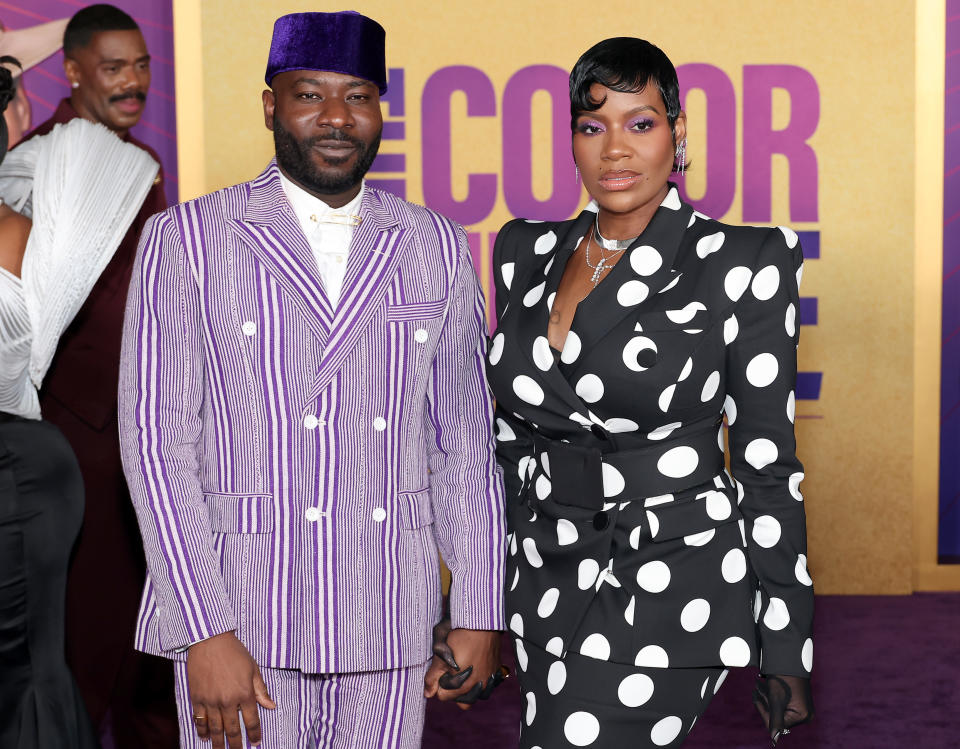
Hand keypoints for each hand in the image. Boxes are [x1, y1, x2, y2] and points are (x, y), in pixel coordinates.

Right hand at [187, 631, 276, 748]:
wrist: (210, 640)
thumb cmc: (235, 652)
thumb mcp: (253, 668)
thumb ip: (261, 690)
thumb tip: (271, 706)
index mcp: (244, 693)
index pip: (252, 719)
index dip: (254, 733)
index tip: (256, 742)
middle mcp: (228, 700)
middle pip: (232, 729)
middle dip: (236, 743)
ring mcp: (210, 701)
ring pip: (215, 728)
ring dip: (218, 742)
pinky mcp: (197, 698)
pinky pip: (200, 719)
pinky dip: (202, 730)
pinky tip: (206, 737)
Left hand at [424, 624, 500, 709]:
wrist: (482, 621)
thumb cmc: (459, 634)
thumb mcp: (440, 653)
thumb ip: (432, 677)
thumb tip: (428, 694)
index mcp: (462, 684)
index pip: (443, 696)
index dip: (439, 682)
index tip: (442, 668)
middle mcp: (478, 686)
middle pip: (460, 701)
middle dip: (453, 690)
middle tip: (451, 671)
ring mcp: (489, 680)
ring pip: (476, 696)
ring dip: (468, 690)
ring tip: (463, 673)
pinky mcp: (497, 671)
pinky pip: (489, 687)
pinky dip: (481, 683)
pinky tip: (476, 671)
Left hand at [753, 674, 813, 745]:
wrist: (790, 658)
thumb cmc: (783, 677)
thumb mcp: (776, 699)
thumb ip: (775, 720)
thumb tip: (773, 739)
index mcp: (802, 716)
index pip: (777, 724)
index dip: (763, 711)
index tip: (755, 696)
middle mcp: (805, 715)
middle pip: (777, 716)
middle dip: (765, 702)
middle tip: (757, 687)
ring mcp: (802, 709)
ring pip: (778, 709)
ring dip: (766, 697)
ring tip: (759, 683)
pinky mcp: (799, 702)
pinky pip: (782, 704)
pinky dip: (772, 695)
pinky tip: (765, 685)